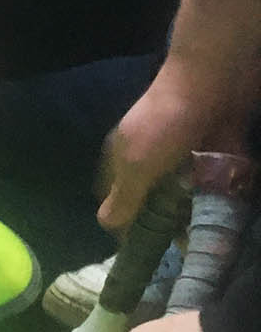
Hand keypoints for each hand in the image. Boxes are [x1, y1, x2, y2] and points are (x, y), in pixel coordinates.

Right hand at [97, 0, 260, 229]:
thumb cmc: (167, 122)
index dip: (127, 227)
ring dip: (193, 214)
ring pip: (184, 197)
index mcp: (123, 160)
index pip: (116, 203)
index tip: (147, 252)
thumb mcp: (138, 165)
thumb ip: (124, 199)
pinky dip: (217, 198)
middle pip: (152, 203)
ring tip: (205, 236)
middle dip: (166, 224)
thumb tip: (108, 227)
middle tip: (182, 247)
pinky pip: (212, 184)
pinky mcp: (212, 152)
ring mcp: (183, 156)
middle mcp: (150, 159)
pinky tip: (224, 213)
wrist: (215, 79)